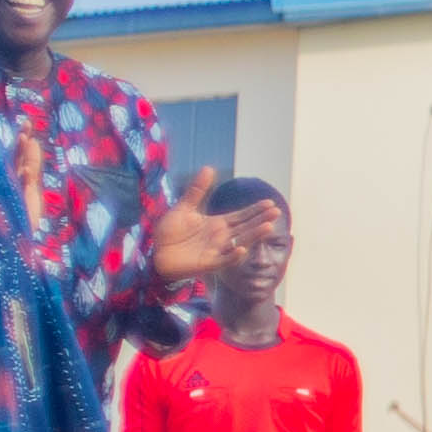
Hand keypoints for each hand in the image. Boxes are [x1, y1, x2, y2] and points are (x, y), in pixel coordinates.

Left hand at [138, 181, 280, 287]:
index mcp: (218, 224)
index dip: (255, 210)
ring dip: (254, 235)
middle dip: (261, 220)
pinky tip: (241, 248)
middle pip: (246, 227)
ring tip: (268, 227)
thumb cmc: (169, 232)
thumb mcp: (183, 208)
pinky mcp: (209, 263)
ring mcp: (217, 250)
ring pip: (240, 242)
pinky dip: (233, 256)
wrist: (155, 253)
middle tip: (276, 212)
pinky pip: (225, 260)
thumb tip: (209, 168)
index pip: (241, 216)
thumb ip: (197, 190)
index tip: (269, 203)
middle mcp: (221, 237)